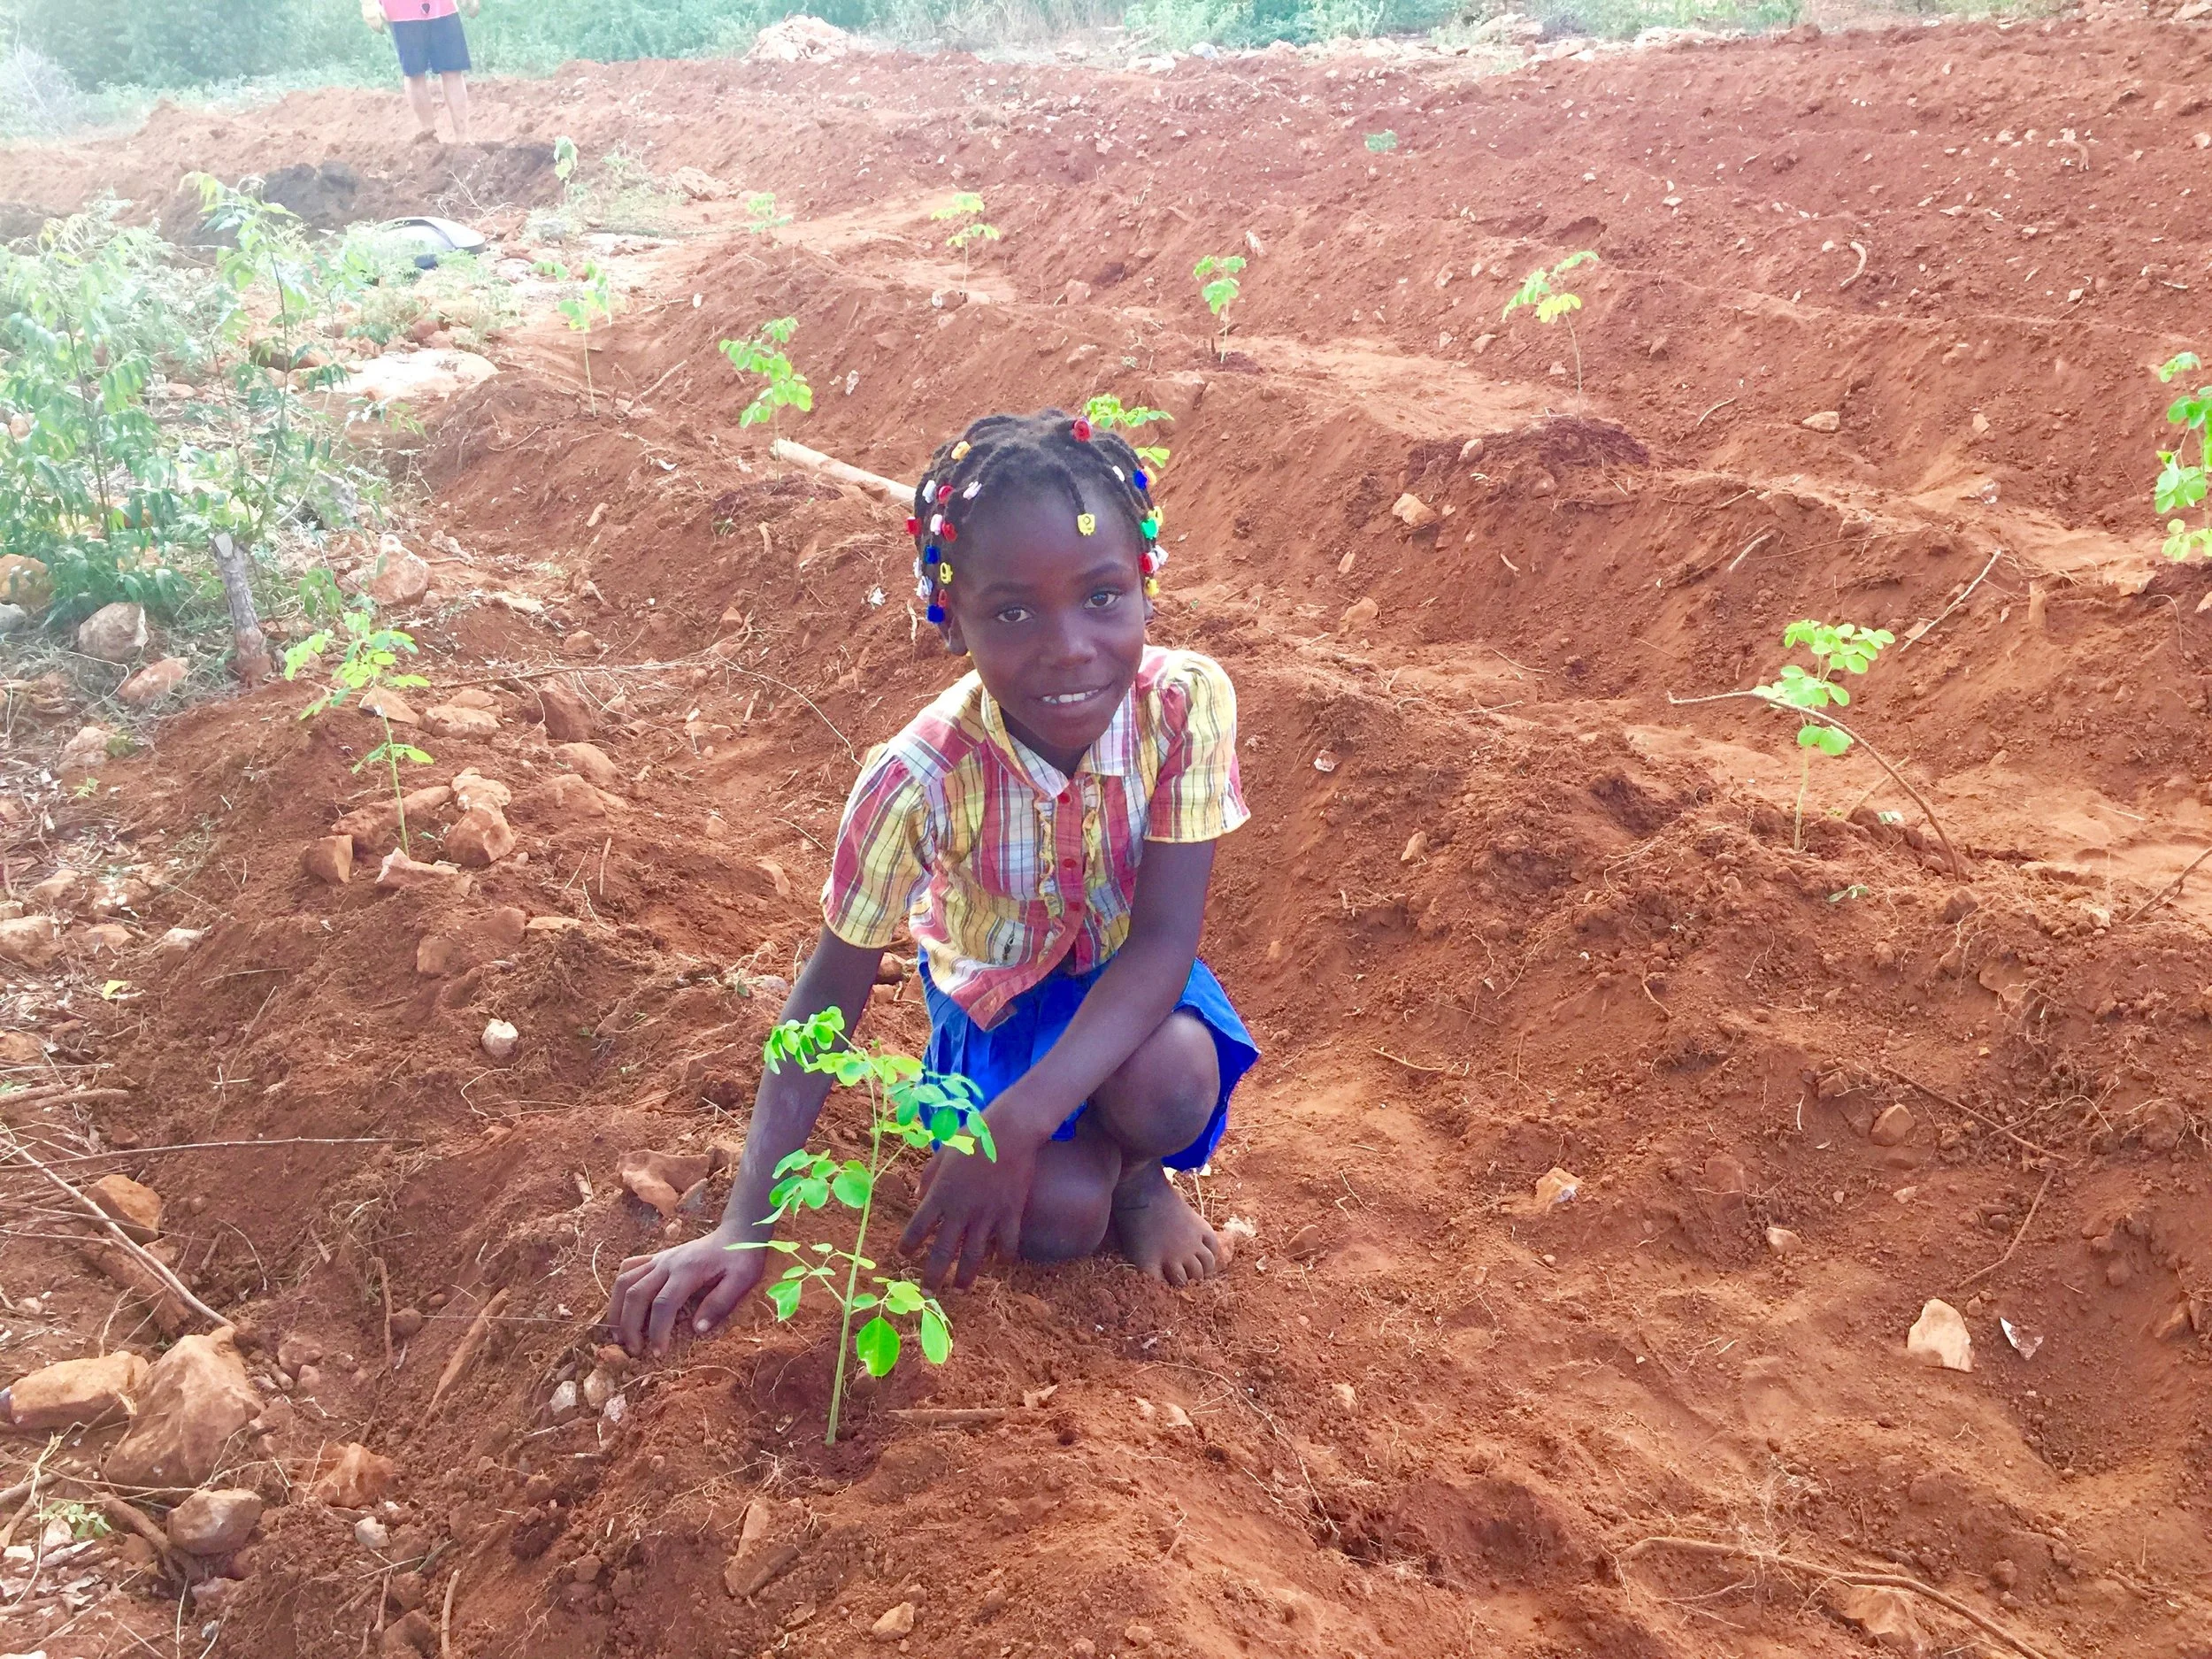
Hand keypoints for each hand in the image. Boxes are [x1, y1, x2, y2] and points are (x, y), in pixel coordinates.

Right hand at [606, 1228, 764, 1356]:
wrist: (737, 1233)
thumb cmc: (741, 1259)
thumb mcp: (741, 1281)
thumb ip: (720, 1304)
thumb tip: (697, 1330)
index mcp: (688, 1271)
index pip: (664, 1304)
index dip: (657, 1331)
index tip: (658, 1353)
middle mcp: (667, 1263)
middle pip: (636, 1294)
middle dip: (630, 1326)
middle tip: (634, 1351)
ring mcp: (659, 1259)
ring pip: (624, 1281)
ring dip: (617, 1309)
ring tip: (618, 1335)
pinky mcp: (657, 1258)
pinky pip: (628, 1268)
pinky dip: (619, 1288)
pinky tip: (621, 1306)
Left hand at [900, 1134, 1036, 1289]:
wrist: (1011, 1130)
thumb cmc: (974, 1136)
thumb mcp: (943, 1152)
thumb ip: (928, 1176)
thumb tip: (917, 1195)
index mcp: (940, 1194)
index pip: (917, 1227)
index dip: (908, 1245)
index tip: (903, 1255)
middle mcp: (961, 1210)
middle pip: (943, 1251)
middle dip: (933, 1275)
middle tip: (927, 1292)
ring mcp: (987, 1214)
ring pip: (973, 1255)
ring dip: (965, 1276)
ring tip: (960, 1290)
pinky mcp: (1011, 1212)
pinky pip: (1007, 1243)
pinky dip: (1003, 1256)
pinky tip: (1000, 1263)